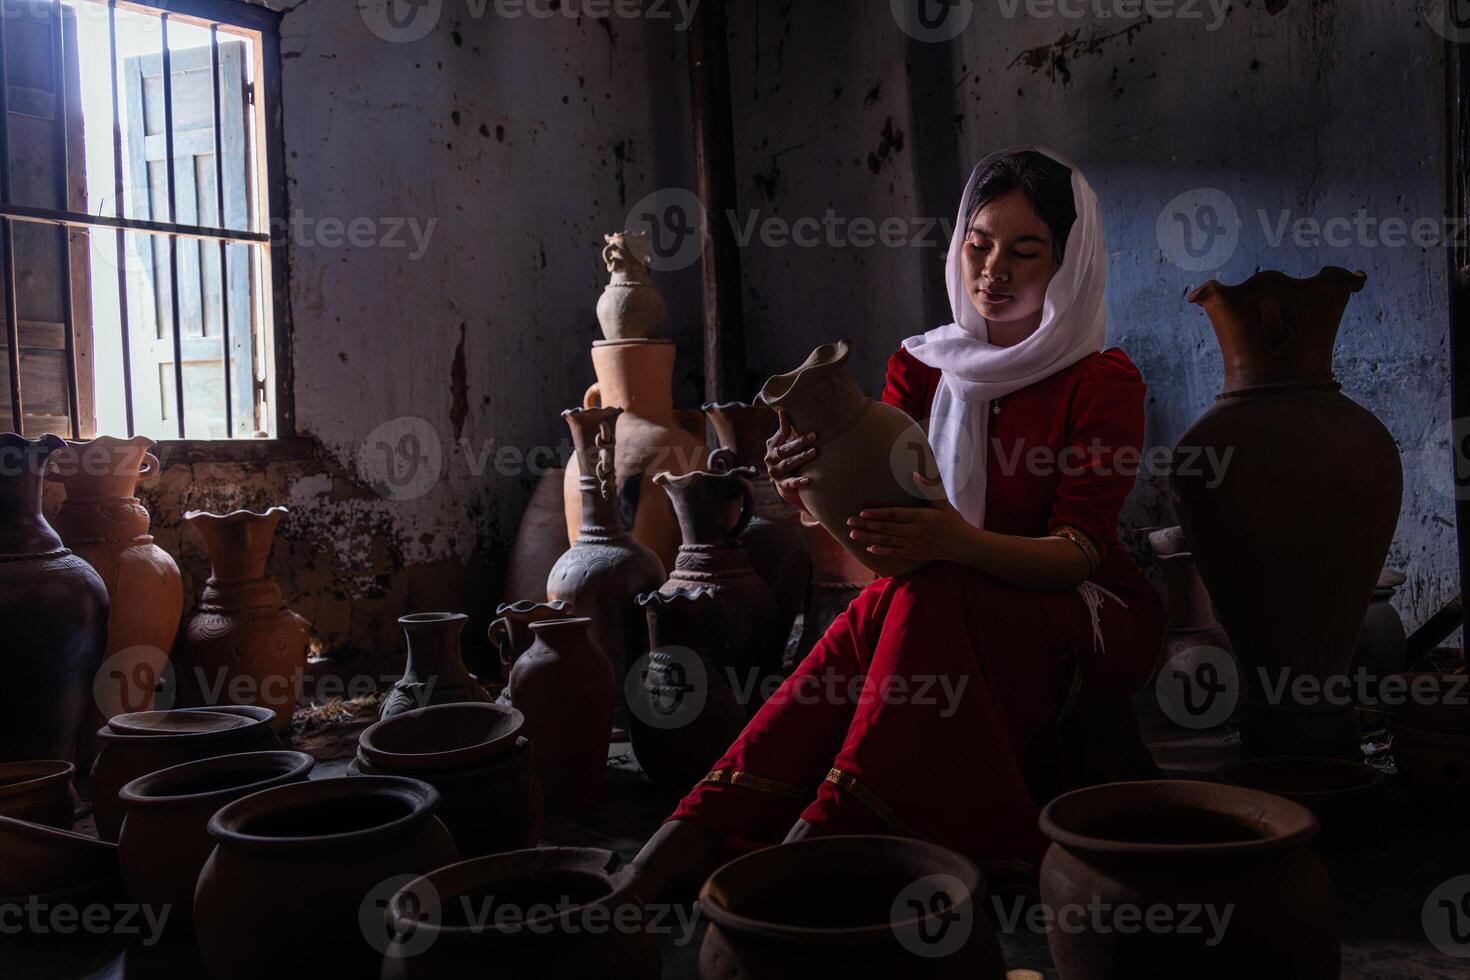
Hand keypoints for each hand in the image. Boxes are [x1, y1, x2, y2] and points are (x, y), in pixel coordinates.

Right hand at [764, 409, 816, 512]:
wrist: (782, 480)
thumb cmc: (786, 455)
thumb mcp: (783, 442)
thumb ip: (785, 429)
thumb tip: (785, 409)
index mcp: (772, 446)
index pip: (781, 435)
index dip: (787, 426)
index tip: (795, 418)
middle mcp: (771, 458)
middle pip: (786, 449)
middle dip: (800, 442)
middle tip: (815, 435)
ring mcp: (776, 472)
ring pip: (790, 464)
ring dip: (802, 457)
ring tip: (814, 452)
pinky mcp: (783, 484)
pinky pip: (791, 483)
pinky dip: (799, 482)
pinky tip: (808, 480)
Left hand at [846, 472, 972, 562]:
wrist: (962, 545)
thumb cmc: (952, 520)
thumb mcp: (942, 502)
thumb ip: (928, 488)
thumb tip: (915, 474)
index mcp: (920, 517)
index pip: (894, 515)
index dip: (877, 514)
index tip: (862, 512)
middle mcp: (914, 532)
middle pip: (885, 528)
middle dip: (866, 525)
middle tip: (849, 522)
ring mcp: (913, 545)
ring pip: (886, 541)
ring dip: (868, 538)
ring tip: (853, 535)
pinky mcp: (914, 554)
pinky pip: (895, 553)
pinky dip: (882, 551)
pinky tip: (869, 549)